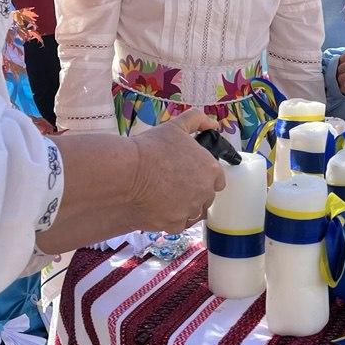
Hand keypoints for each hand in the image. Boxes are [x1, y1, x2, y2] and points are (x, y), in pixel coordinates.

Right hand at [128, 111, 226, 231]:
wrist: (127, 172)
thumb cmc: (152, 147)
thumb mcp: (176, 127)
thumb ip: (197, 121)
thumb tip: (213, 125)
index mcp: (211, 170)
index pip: (217, 180)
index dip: (204, 177)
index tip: (190, 174)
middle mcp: (205, 192)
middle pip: (206, 197)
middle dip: (194, 192)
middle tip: (173, 184)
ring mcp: (190, 210)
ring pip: (192, 212)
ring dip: (184, 206)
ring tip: (164, 196)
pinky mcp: (174, 224)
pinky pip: (178, 224)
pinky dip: (171, 218)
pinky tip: (158, 207)